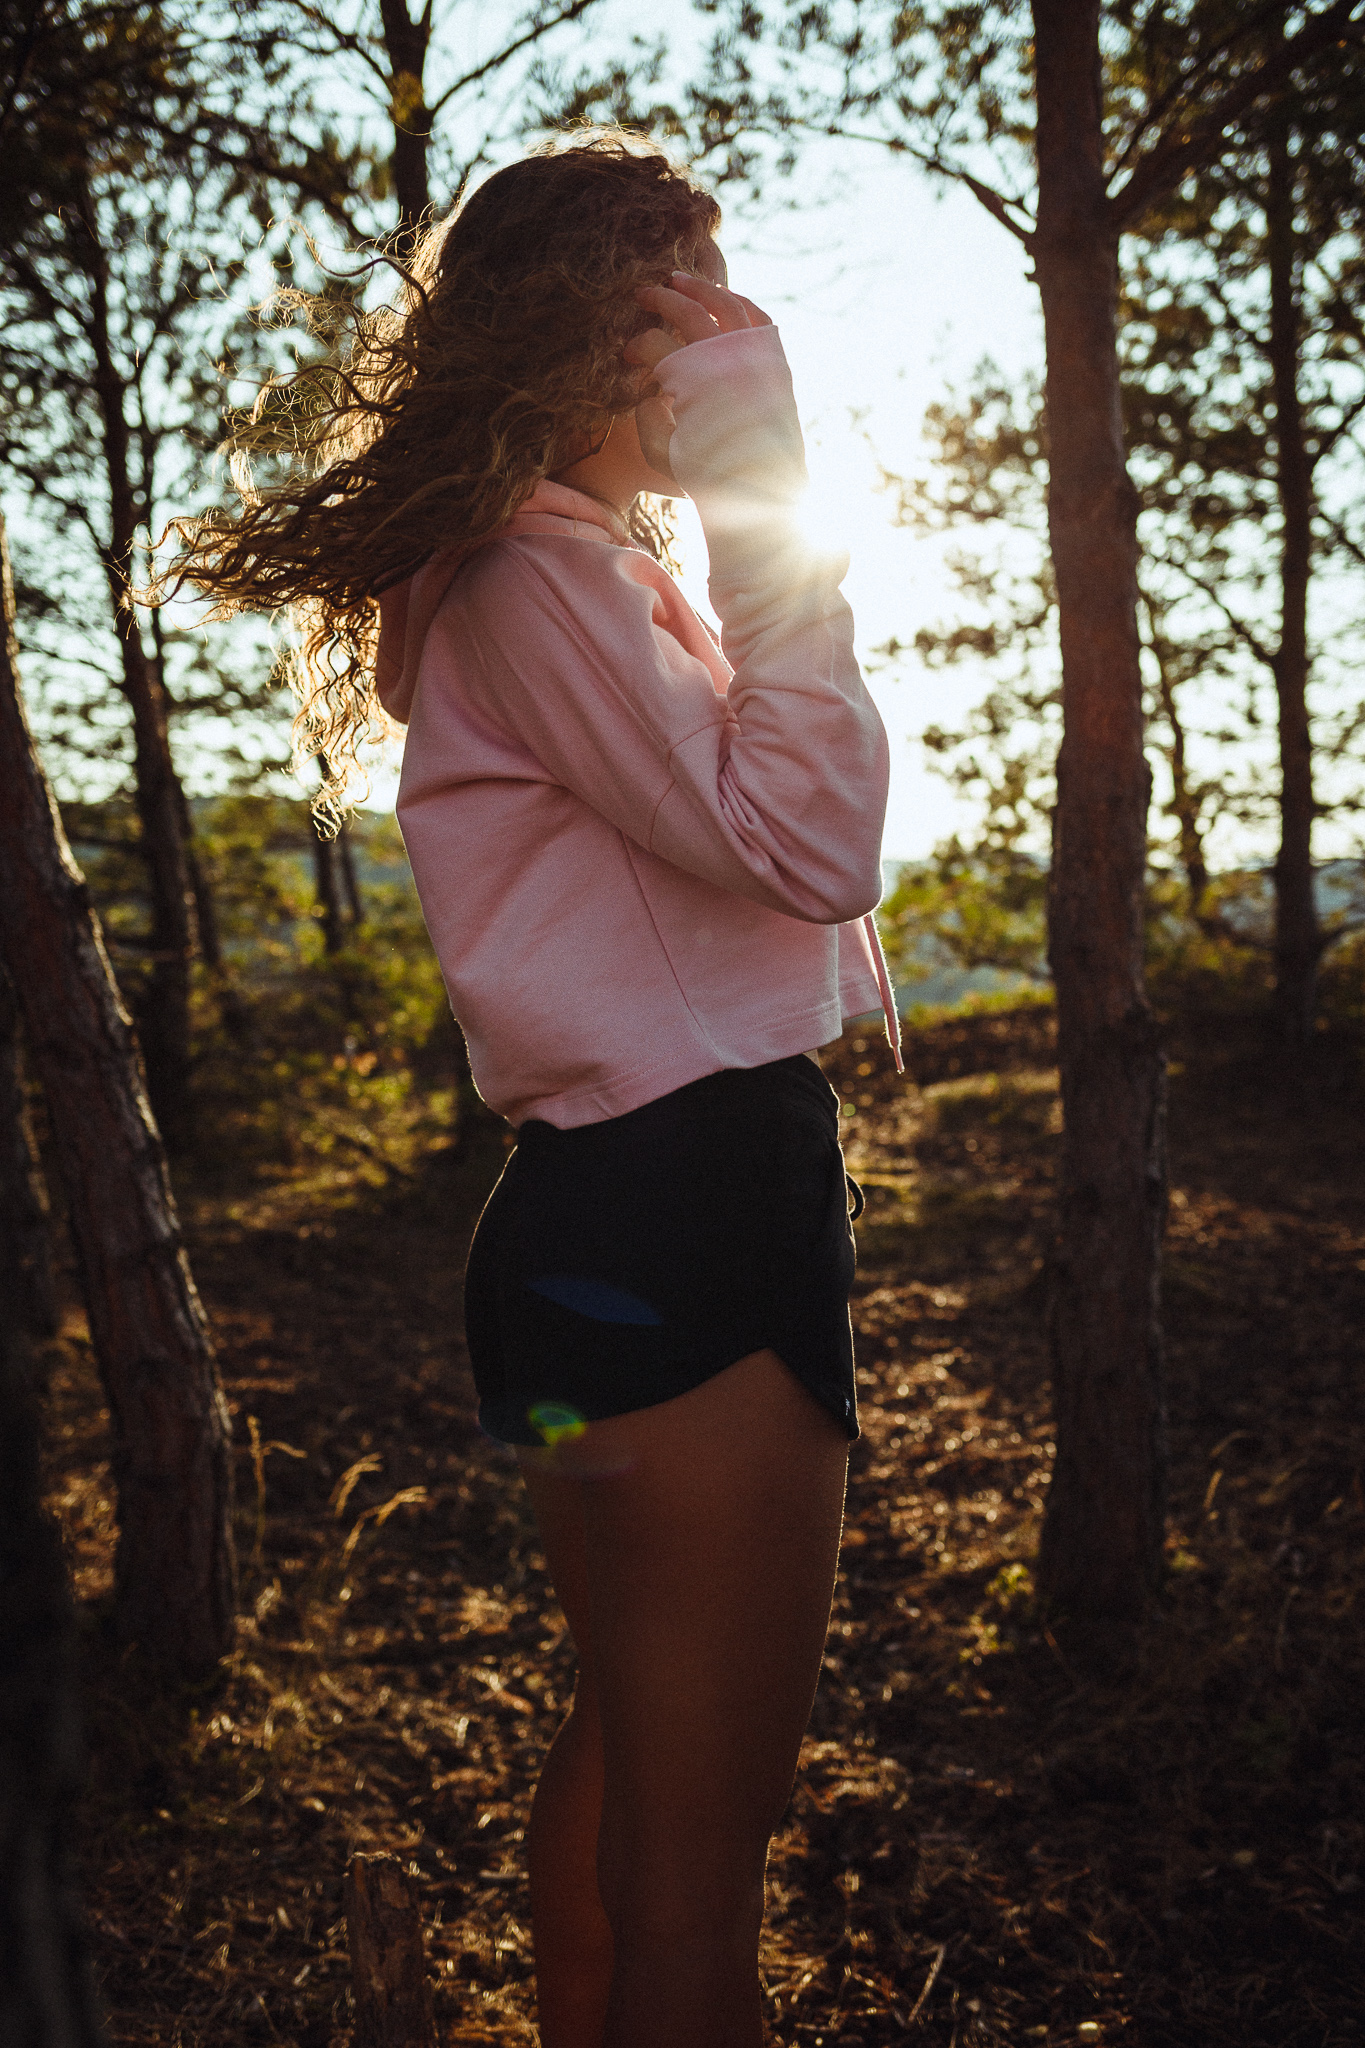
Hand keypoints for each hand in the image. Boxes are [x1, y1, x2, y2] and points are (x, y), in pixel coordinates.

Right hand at [624, 272, 773, 481]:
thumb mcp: (663, 456)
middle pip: (688, 313)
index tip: (627, 355)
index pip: (655, 346)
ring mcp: (754, 355)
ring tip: (679, 280)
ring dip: (699, 288)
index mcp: (693, 381)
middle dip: (660, 300)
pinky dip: (739, 301)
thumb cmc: (707, 474)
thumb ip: (647, 421)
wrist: (763, 488)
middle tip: (641, 294)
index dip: (636, 346)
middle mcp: (726, 360)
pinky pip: (757, 316)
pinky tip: (722, 296)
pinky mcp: (774, 360)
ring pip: (724, 303)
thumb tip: (651, 391)